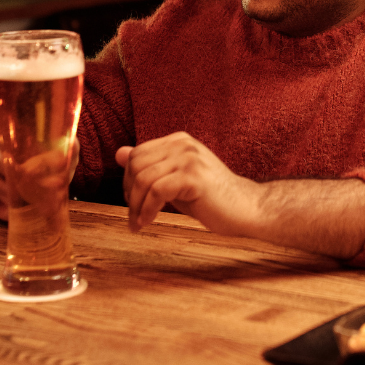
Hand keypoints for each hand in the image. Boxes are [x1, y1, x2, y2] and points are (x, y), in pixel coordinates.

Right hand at [0, 122, 79, 221]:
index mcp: (12, 134)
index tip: (20, 151)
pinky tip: (7, 212)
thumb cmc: (56, 165)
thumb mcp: (66, 154)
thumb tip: (65, 154)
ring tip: (15, 200)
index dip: (4, 138)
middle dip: (3, 167)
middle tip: (21, 181)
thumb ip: (68, 148)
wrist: (50, 187)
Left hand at [116, 132, 259, 235]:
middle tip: (134, 216)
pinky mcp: (194, 177)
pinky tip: (148, 222)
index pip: (137, 154)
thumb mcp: (175, 179)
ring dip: (136, 206)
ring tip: (139, 223)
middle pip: (136, 165)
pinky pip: (157, 191)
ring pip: (144, 179)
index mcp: (179, 141)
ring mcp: (189, 159)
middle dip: (130, 193)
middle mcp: (183, 144)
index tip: (133, 202)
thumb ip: (150, 166)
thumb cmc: (210, 198)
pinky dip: (147, 210)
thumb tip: (119, 153)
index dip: (129, 180)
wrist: (245, 208)